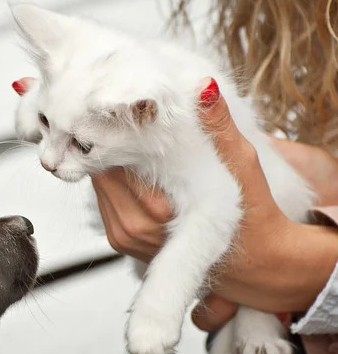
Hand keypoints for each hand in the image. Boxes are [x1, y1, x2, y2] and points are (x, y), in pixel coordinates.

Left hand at [91, 78, 337, 330]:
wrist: (254, 265)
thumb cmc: (252, 217)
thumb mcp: (240, 165)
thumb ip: (218, 127)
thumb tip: (202, 88)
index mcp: (157, 211)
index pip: (115, 158)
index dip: (120, 130)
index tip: (131, 110)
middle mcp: (133, 229)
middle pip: (101, 170)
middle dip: (113, 144)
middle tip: (129, 119)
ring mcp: (123, 239)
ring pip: (99, 184)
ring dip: (112, 163)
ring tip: (134, 143)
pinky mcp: (120, 242)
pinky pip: (104, 199)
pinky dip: (115, 181)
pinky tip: (136, 169)